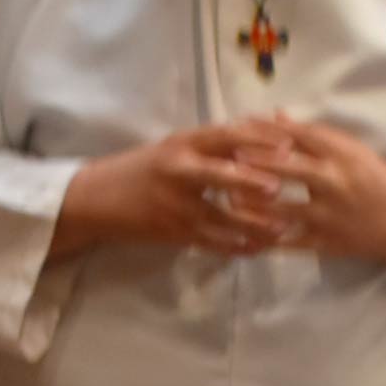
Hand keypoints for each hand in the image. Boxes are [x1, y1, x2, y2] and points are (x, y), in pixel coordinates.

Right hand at [60, 123, 297, 258]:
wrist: (97, 199)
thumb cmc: (144, 169)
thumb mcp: (175, 147)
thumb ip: (213, 145)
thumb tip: (264, 135)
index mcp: (183, 143)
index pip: (225, 136)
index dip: (258, 139)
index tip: (289, 144)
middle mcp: (178, 171)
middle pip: (219, 175)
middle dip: (251, 183)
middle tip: (281, 189)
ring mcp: (174, 205)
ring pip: (219, 217)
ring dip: (252, 225)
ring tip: (282, 230)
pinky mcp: (172, 233)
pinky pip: (210, 243)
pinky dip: (235, 248)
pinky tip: (256, 250)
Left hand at [239, 118, 385, 267]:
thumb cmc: (377, 181)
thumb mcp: (351, 151)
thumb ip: (313, 137)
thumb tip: (276, 117)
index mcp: (342, 154)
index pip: (298, 136)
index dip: (265, 130)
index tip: (239, 125)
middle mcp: (335, 181)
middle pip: (286, 167)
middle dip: (252, 161)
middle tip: (224, 156)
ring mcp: (330, 215)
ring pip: (282, 207)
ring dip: (251, 203)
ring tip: (227, 196)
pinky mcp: (327, 242)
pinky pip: (290, 242)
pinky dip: (266, 239)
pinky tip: (244, 234)